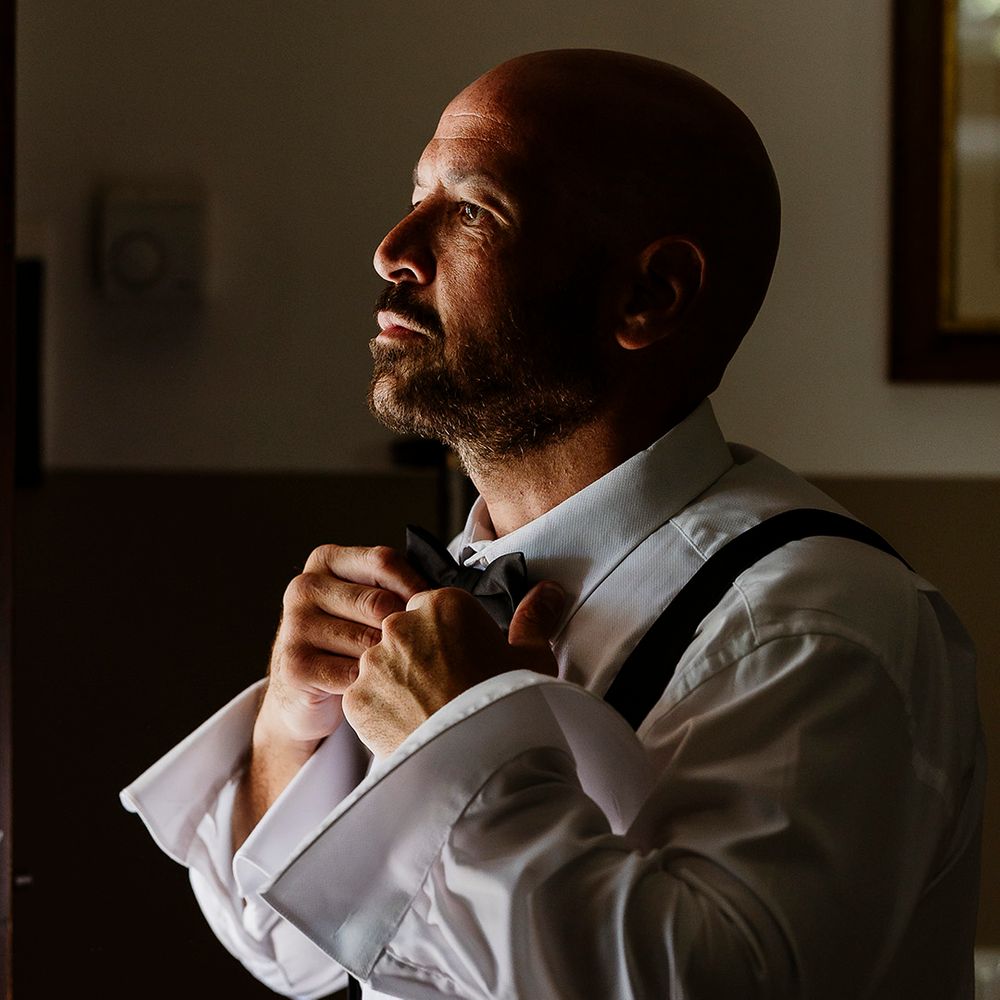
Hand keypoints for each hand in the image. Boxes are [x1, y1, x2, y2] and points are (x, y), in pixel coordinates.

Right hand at [259, 543, 427, 748]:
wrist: (304, 694)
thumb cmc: (349, 643)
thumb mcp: (367, 605)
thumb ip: (394, 588)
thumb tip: (446, 592)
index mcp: (325, 560)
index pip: (383, 561)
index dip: (417, 586)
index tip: (436, 611)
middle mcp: (304, 586)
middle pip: (378, 602)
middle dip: (405, 629)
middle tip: (422, 650)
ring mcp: (295, 625)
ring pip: (368, 641)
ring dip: (392, 661)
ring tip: (403, 673)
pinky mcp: (295, 664)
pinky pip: (354, 674)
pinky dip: (374, 686)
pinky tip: (379, 691)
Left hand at [342, 580, 565, 757]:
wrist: (480, 762)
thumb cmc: (510, 704)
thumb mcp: (532, 656)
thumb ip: (533, 617)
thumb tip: (549, 591)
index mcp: (444, 605)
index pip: (438, 608)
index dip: (452, 635)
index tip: (466, 658)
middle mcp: (400, 625)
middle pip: (406, 632)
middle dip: (422, 654)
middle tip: (449, 687)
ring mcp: (373, 662)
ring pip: (382, 665)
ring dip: (399, 682)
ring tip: (430, 712)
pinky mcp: (356, 699)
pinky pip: (366, 698)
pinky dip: (382, 711)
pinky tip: (411, 726)